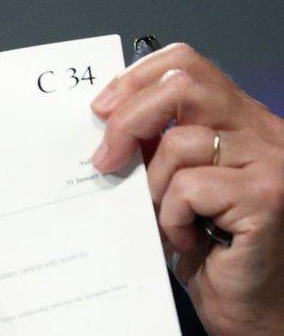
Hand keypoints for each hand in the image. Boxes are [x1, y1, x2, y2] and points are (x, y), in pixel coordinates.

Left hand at [91, 43, 283, 334]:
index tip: (101, 111)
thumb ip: (153, 143)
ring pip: (180, 144)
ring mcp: (271, 160)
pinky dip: (172, 218)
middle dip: (130, 119)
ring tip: (165, 218)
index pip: (187, 64)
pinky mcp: (268, 196)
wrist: (249, 305)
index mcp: (240, 118)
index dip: (136, 78)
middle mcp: (264, 130)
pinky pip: (190, 187)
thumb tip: (104, 116)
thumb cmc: (208, 246)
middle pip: (183, 85)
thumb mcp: (172, 181)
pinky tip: (187, 240)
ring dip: (153, 188)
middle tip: (105, 159)